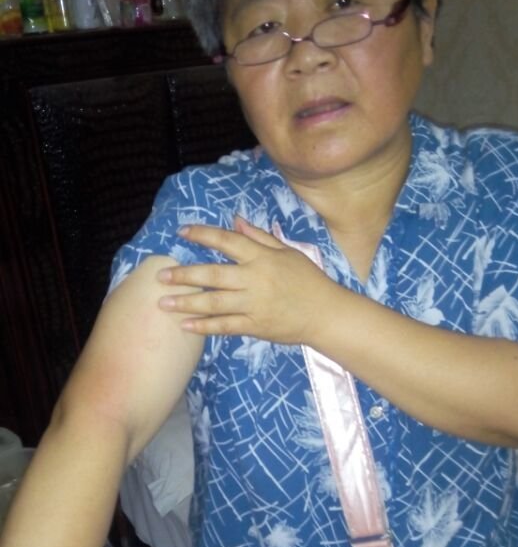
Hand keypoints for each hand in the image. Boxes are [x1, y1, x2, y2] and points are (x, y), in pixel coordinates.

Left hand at [157, 216, 335, 345]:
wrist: (326, 314)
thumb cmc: (308, 281)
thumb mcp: (288, 251)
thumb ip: (259, 237)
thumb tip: (235, 220)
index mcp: (262, 257)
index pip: (227, 240)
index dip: (203, 235)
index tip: (182, 232)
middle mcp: (255, 279)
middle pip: (213, 274)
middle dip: (185, 275)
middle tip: (161, 276)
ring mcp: (254, 304)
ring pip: (214, 302)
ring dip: (187, 302)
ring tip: (163, 302)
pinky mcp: (256, 325)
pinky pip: (225, 326)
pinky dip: (204, 326)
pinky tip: (185, 325)